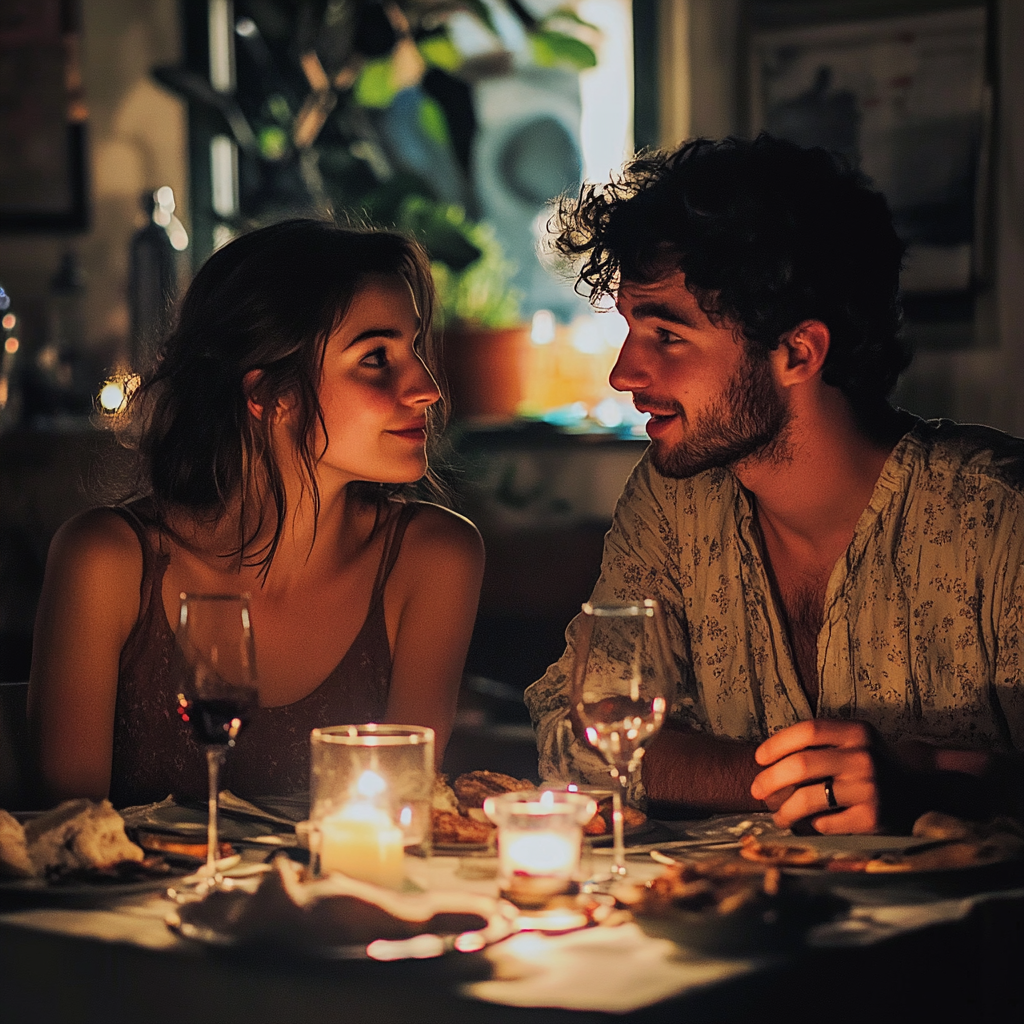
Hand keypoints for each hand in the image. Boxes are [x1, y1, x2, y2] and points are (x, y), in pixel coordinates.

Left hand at [750, 720, 891, 833]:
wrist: (918, 793)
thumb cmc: (869, 765)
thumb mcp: (854, 742)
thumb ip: (820, 743)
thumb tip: (767, 759)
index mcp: (858, 732)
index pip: (808, 730)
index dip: (777, 744)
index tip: (759, 758)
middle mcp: (865, 757)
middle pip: (802, 764)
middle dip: (770, 780)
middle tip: (756, 790)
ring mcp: (870, 788)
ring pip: (809, 799)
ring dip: (784, 810)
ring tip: (777, 815)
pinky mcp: (873, 818)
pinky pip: (826, 823)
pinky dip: (811, 825)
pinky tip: (808, 824)